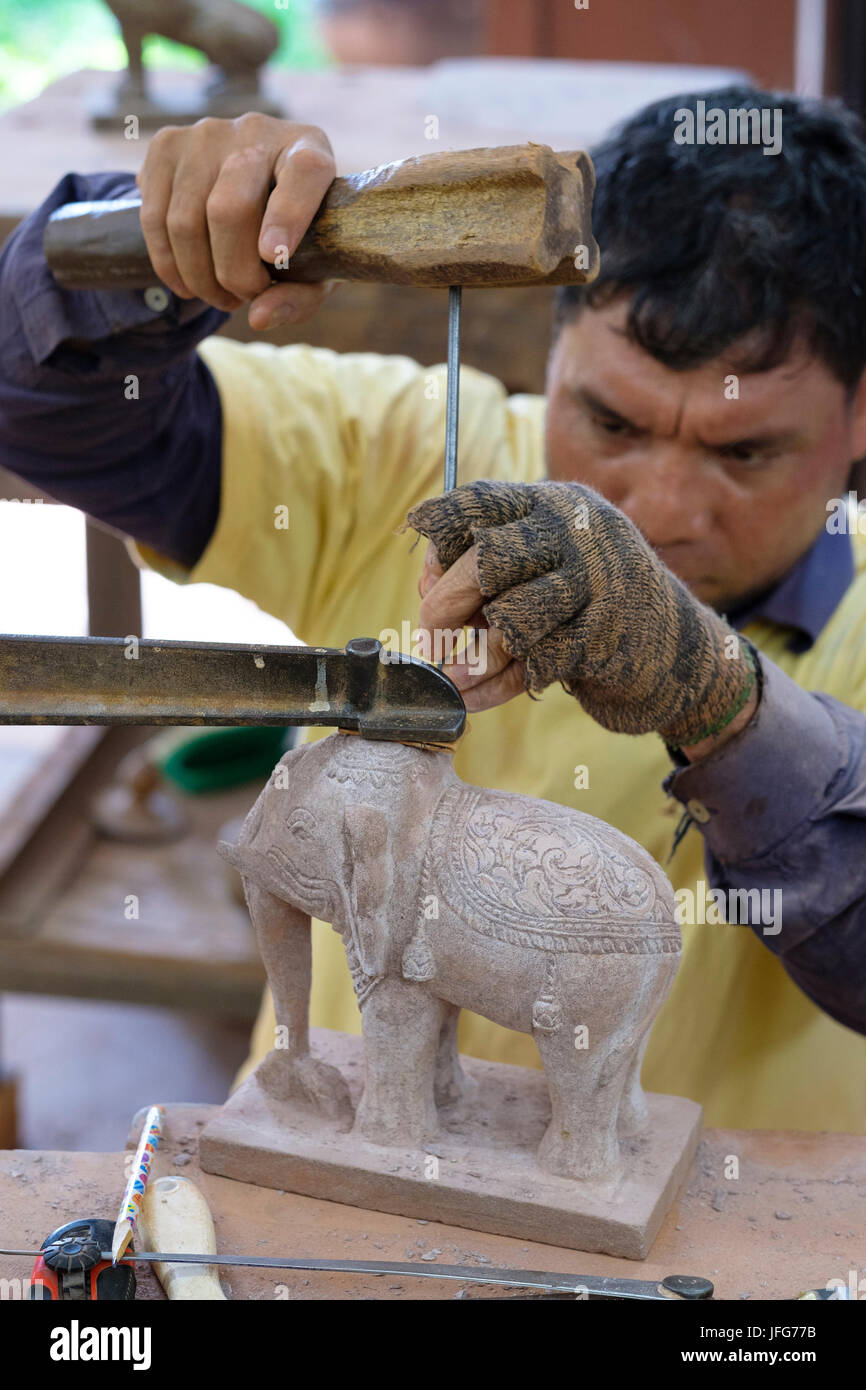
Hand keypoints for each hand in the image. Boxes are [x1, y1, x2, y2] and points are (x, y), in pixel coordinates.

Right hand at [136, 114, 336, 328]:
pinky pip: (153, 218)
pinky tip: (189, 284)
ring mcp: (205, 134)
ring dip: (199, 277)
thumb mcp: (313, 270)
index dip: (288, 214)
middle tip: (244, 296)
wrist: (254, 184)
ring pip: (185, 220)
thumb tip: (257, 317)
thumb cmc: (295, 234)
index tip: (274, 256)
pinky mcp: (165, 145)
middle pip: (228, 209)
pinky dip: (168, 264)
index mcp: (309, 150)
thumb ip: (298, 297)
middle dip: (233, 272)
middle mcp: (257, 132)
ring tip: (220, 296)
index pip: (304, 172)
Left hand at [409, 480, 759, 747]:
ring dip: (474, 656)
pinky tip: (475, 697)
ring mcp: (598, 584)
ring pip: (513, 619)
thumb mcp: (547, 567)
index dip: (441, 531)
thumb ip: (490, 569)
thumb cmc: (593, 606)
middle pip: (490, 559)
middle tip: (429, 637)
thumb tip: (427, 586)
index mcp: (555, 505)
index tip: (422, 567)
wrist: (681, 652)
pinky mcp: (606, 637)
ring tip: (452, 676)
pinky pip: (535, 665)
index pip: (481, 500)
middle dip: (447, 603)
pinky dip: (497, 687)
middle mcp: (578, 534)